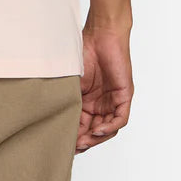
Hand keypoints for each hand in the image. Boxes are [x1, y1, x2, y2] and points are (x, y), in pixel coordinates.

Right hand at [75, 22, 133, 154]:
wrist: (101, 33)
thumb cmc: (85, 50)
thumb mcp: (73, 81)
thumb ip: (69, 99)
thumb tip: (56, 118)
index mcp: (89, 101)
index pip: (83, 124)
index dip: (75, 135)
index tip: (64, 143)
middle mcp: (102, 103)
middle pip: (96, 130)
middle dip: (85, 141)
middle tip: (74, 147)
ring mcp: (114, 100)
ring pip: (108, 128)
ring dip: (96, 137)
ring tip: (83, 142)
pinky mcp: (124, 95)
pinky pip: (120, 118)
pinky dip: (109, 127)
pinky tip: (97, 130)